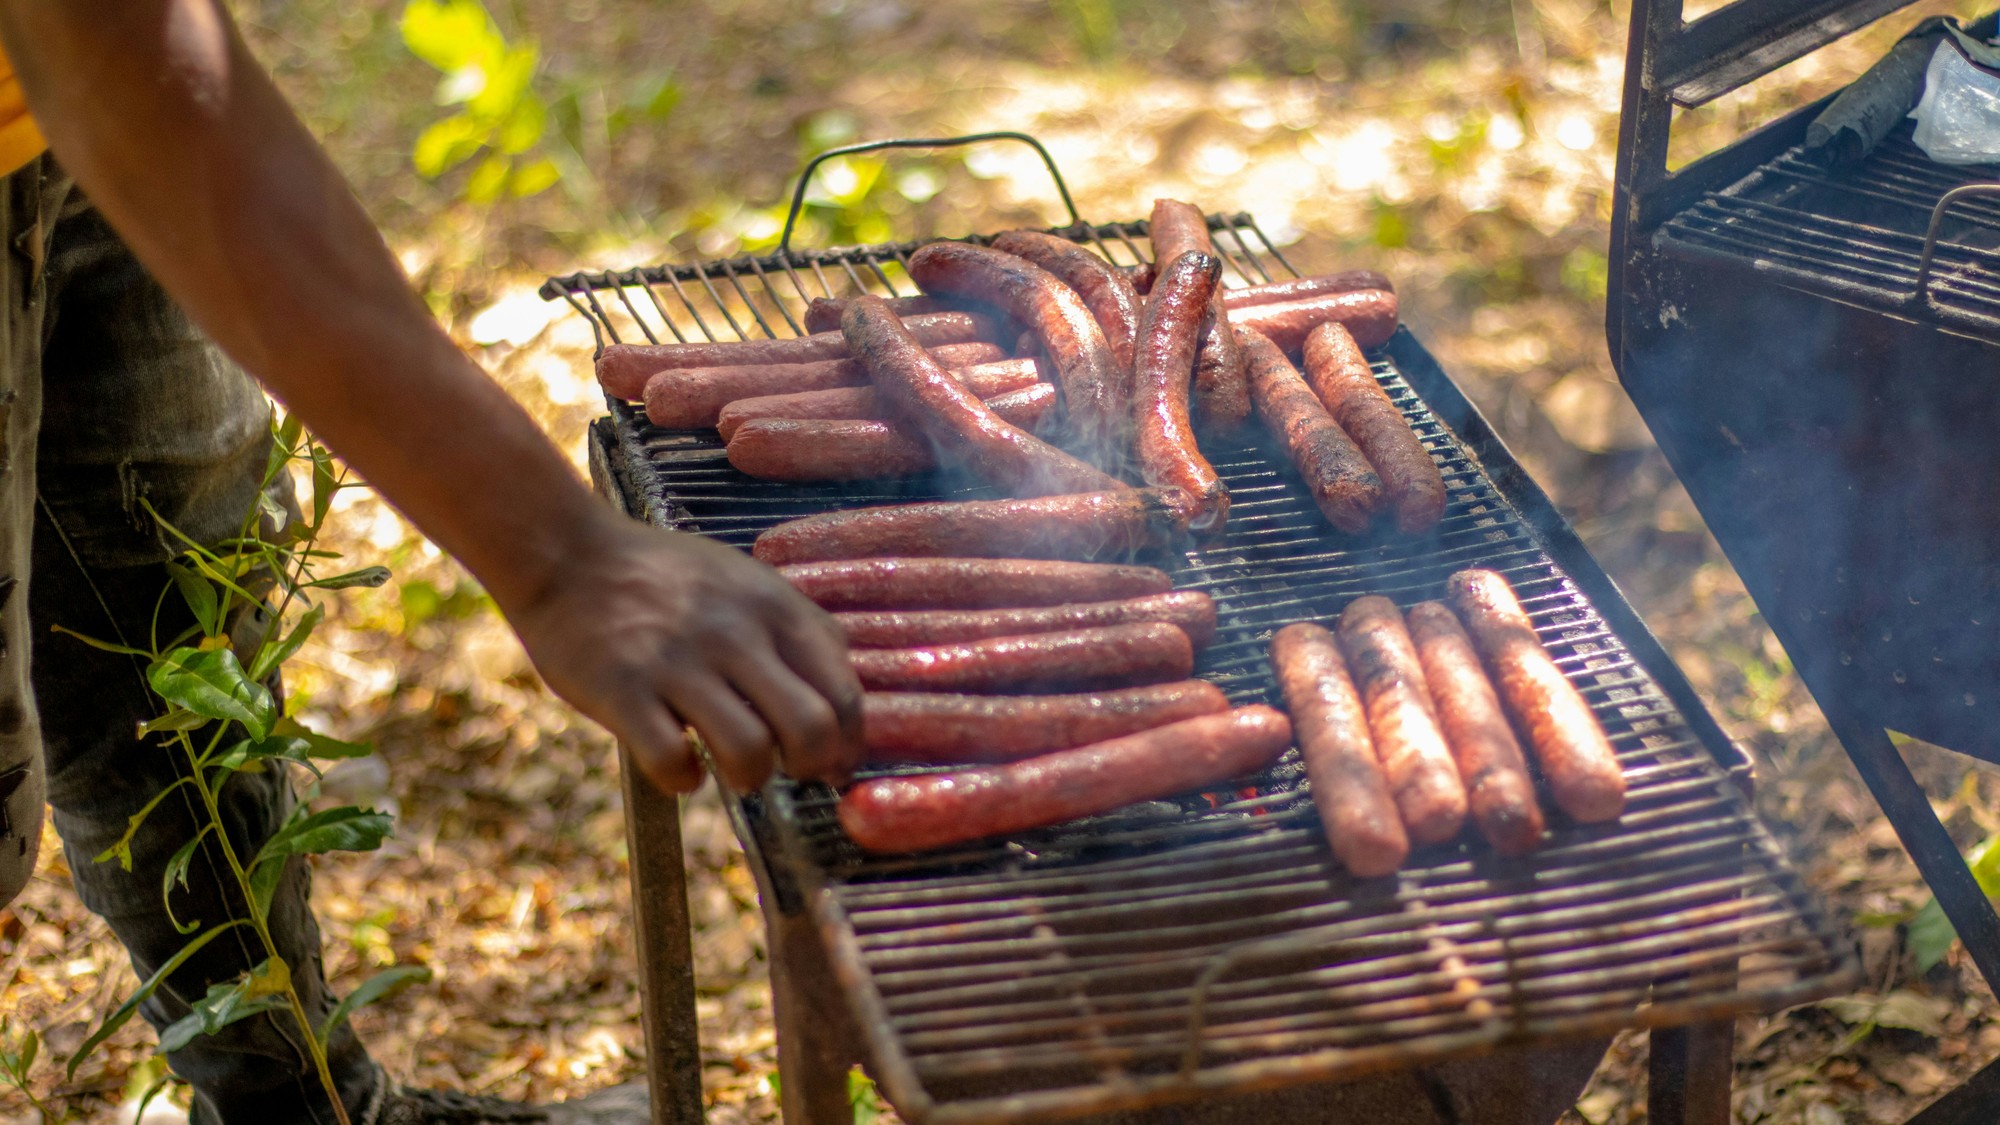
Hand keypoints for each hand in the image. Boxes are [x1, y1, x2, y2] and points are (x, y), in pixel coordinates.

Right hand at [504, 512, 863, 793]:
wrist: (566, 553)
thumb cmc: (664, 579)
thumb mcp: (747, 583)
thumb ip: (798, 634)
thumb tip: (844, 708)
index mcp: (774, 608)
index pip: (844, 694)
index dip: (848, 745)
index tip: (831, 765)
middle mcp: (734, 632)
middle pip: (811, 729)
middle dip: (809, 767)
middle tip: (787, 770)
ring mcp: (677, 661)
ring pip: (749, 752)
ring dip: (749, 777)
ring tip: (733, 769)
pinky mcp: (622, 689)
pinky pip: (672, 762)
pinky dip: (682, 778)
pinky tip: (679, 765)